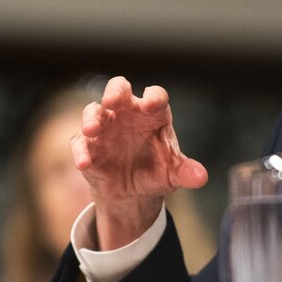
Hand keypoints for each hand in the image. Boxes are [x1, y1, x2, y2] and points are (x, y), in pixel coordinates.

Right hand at [71, 76, 207, 249]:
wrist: (133, 193)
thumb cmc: (156, 172)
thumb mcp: (173, 174)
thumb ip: (186, 172)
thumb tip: (202, 177)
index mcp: (153, 114)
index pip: (155, 97)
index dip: (153, 98)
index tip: (151, 105)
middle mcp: (127, 113)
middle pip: (119, 88)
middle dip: (115, 92)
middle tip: (112, 100)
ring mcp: (105, 127)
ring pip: (93, 111)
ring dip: (91, 118)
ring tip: (92, 130)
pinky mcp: (88, 145)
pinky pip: (80, 142)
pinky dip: (81, 150)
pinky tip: (84, 163)